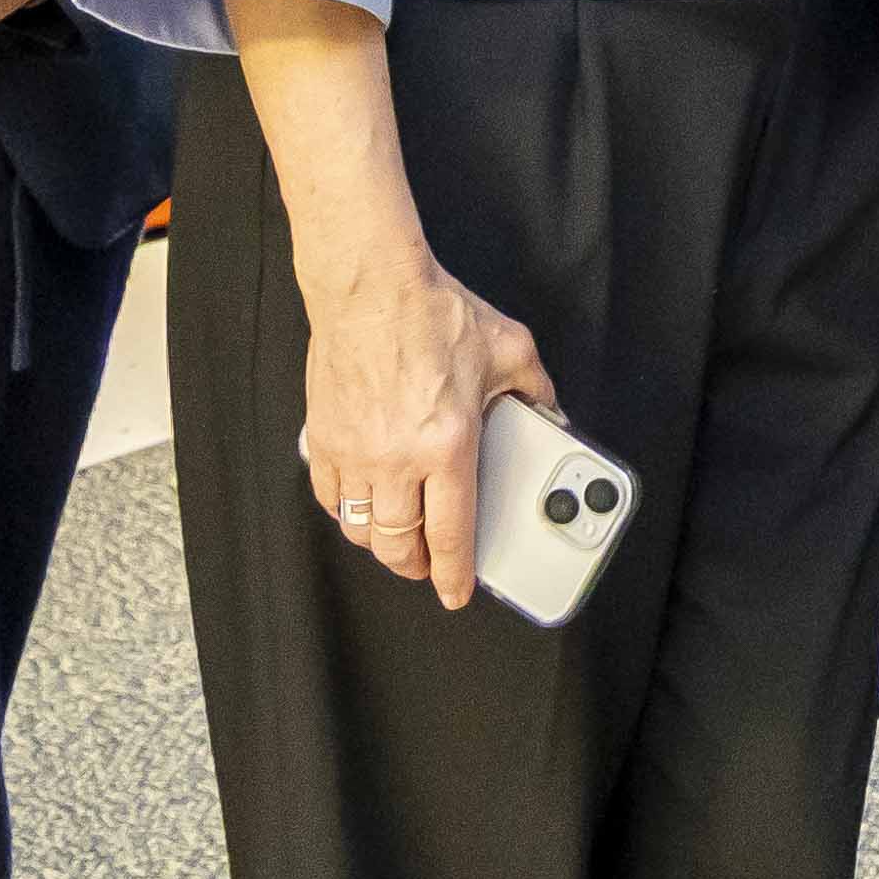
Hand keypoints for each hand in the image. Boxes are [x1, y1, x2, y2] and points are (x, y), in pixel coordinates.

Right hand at [299, 248, 558, 607]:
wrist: (372, 285)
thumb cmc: (435, 313)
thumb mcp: (510, 349)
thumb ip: (536, 390)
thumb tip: (552, 414)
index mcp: (449, 445)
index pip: (451, 533)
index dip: (454, 574)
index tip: (457, 592)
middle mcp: (399, 459)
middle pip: (400, 544)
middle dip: (415, 566)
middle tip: (427, 564)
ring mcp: (357, 453)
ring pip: (362, 528)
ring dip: (381, 544)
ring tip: (397, 539)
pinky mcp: (326, 438)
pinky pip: (331, 497)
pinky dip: (347, 512)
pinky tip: (361, 505)